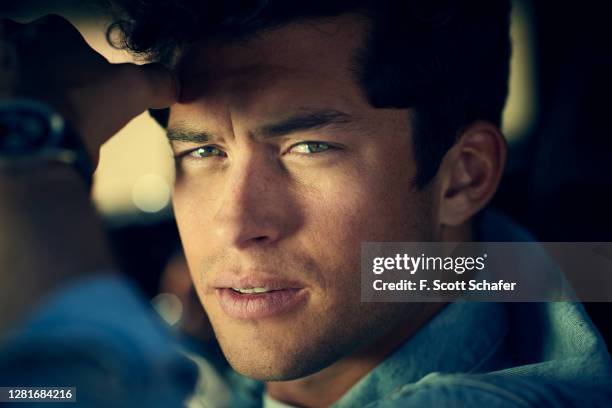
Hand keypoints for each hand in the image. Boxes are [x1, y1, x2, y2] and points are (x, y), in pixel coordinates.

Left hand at [0, 15, 177, 164]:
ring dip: (34, 97)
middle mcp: (12, 43)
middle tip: (71, 106)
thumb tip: (173, 83)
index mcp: (49, 31)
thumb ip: (157, 80)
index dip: (84, 65)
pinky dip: (20, 119)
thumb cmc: (79, 108)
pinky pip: (8, 108)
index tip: (94, 88)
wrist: (34, 148)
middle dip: (53, 78)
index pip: (68, 38)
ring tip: (53, 124)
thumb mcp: (134, 90)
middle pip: (38, 57)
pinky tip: (36, 135)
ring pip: (18, 81)